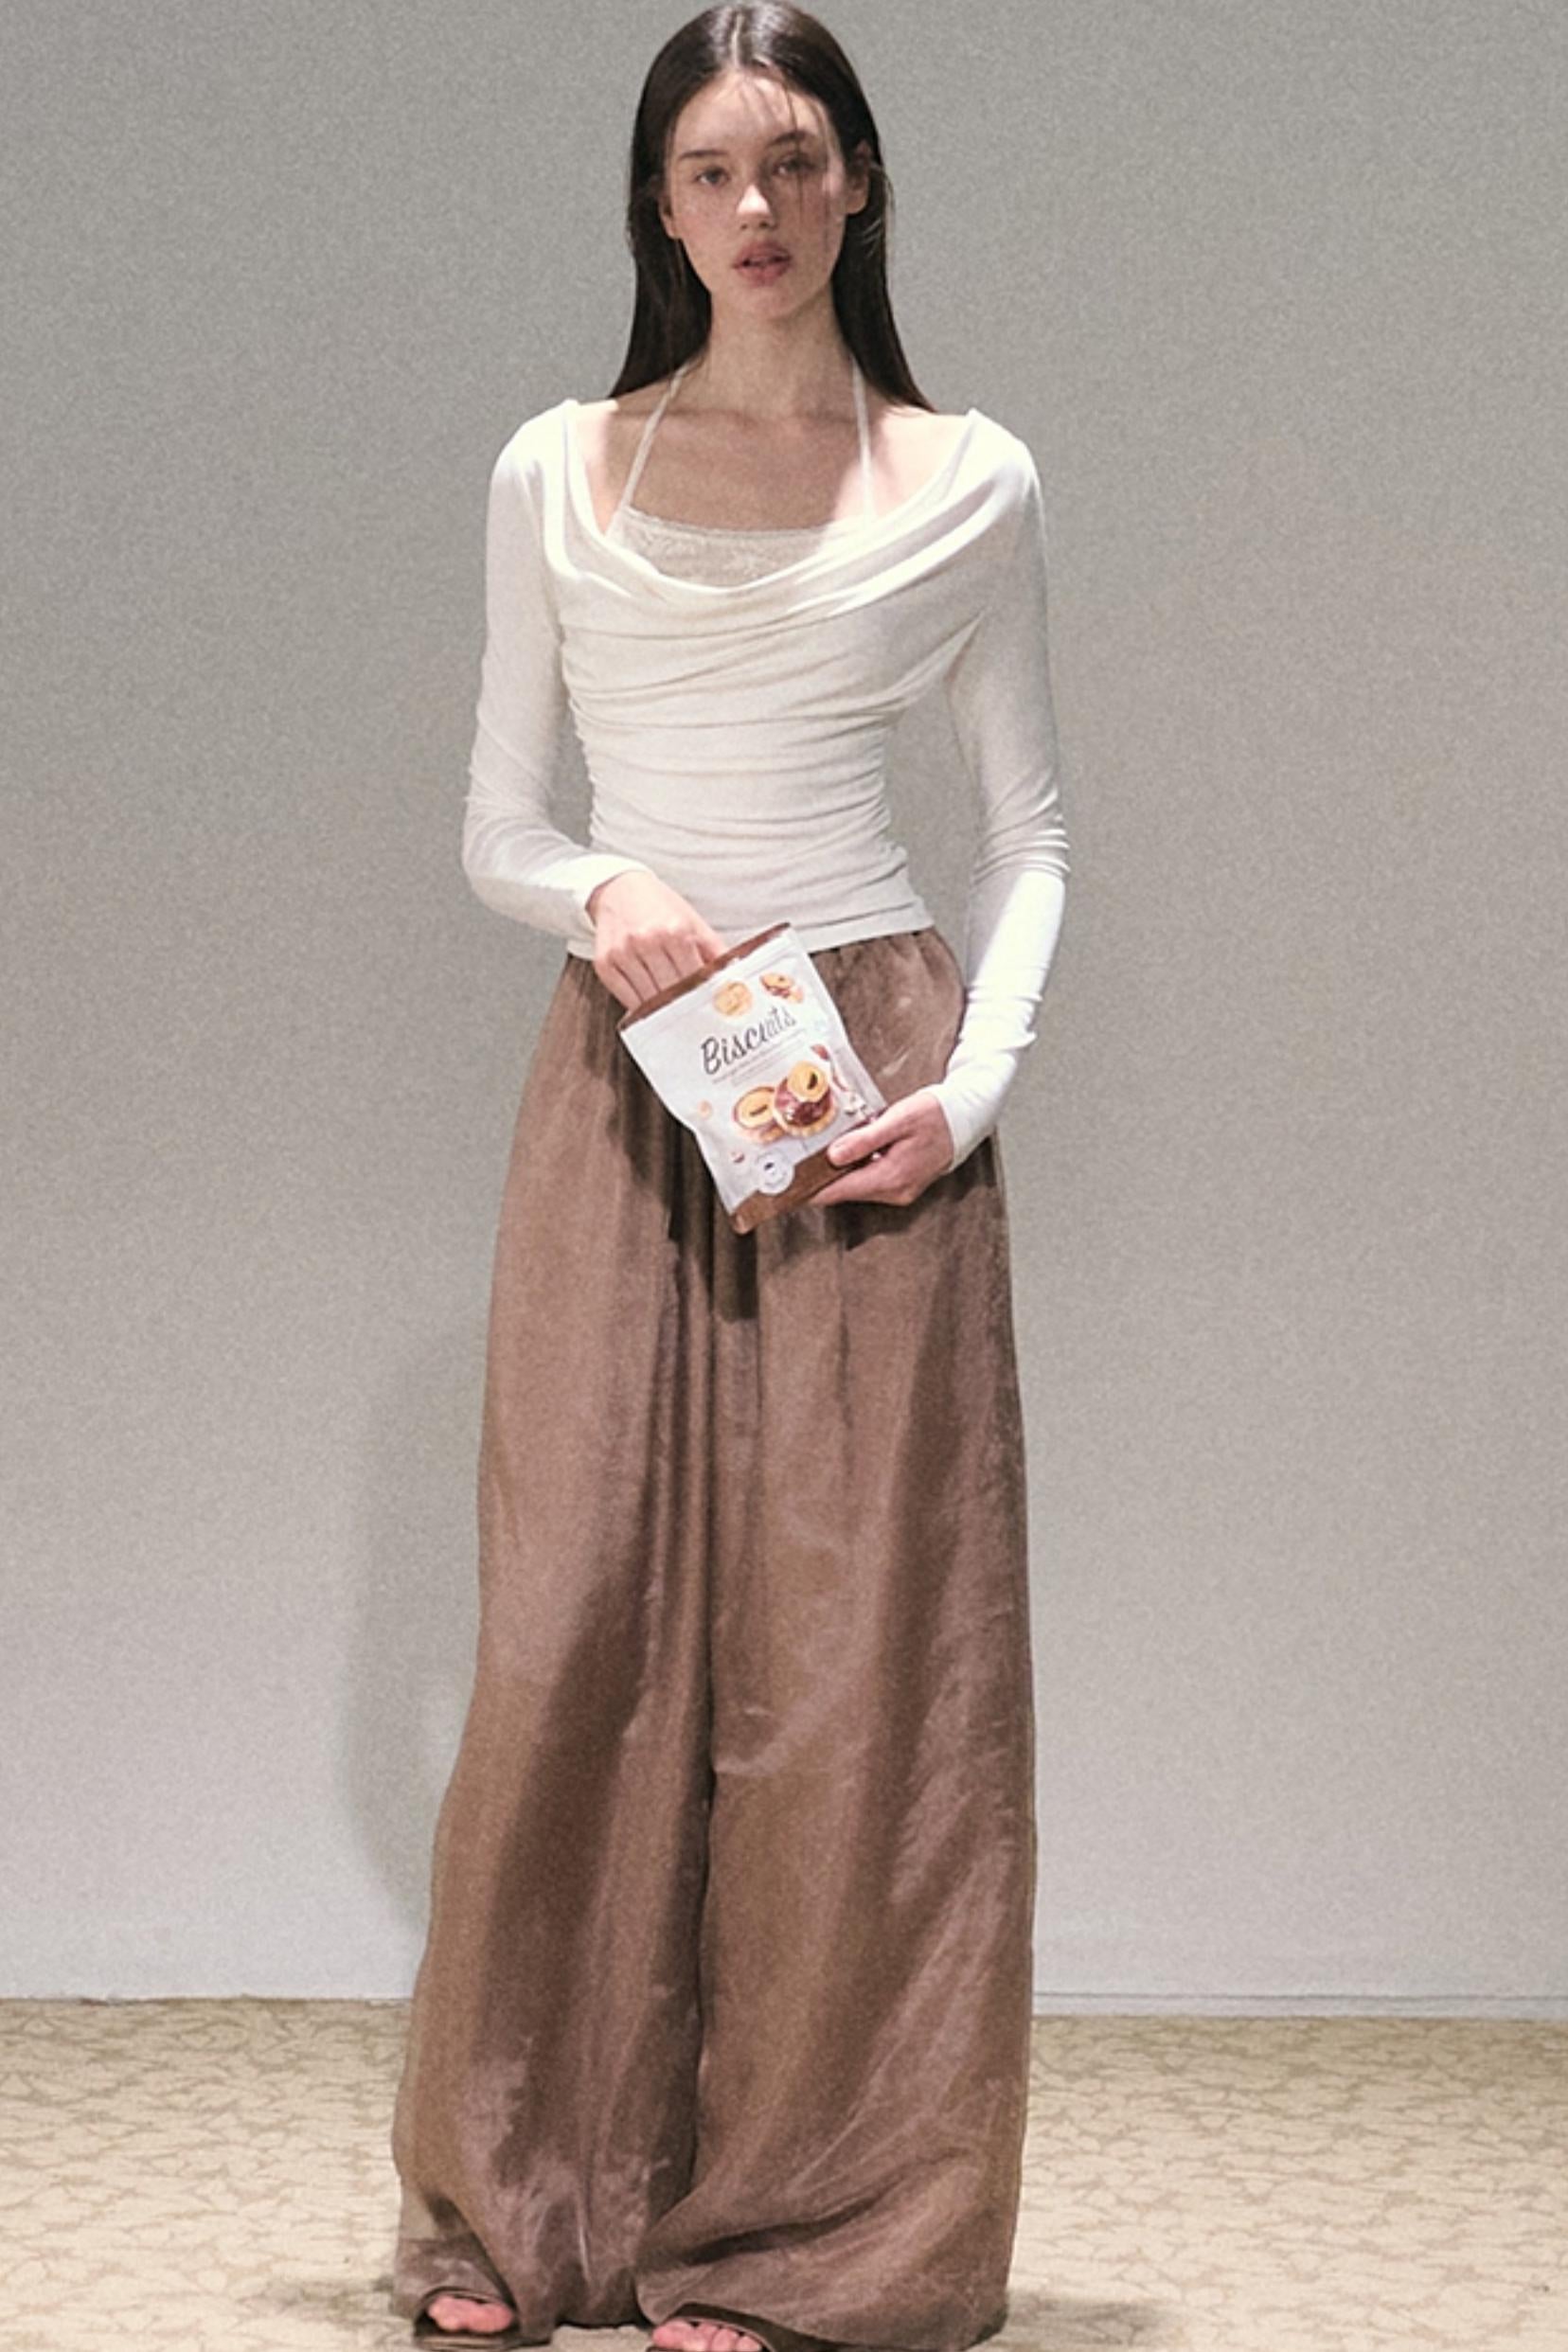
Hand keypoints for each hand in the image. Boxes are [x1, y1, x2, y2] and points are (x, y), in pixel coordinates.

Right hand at [587, 871, 729, 1011]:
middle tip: (692, 1018)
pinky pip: (625, 997)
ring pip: (647, 999)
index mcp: (675, 930)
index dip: (700, 998)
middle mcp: (646, 940)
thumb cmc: (658, 905)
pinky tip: (649, 1004)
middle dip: (682, 1007)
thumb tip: (734, 980)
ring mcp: (623, 953)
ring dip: (660, 1010)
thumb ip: (715, 951)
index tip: (707, 1009)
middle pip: (670, 992)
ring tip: (671, 1012)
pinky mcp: (604, 963)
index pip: (692, 979)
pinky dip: (639, 1005)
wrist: (619, 889)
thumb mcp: (692, 921)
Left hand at [808, 1086, 955, 1209]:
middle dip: (823, 1179)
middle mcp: (895, 1190)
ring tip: (820, 1157)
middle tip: (796, 1167)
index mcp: (892, 1176)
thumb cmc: (935, 1115)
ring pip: (858, 1187)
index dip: (812, 1191)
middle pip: (846, 1191)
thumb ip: (864, 1140)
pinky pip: (870, 1181)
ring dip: (840, 1173)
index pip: (841, 1191)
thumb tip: (834, 1156)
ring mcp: (900, 1190)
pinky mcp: (902, 1184)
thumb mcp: (897, 1121)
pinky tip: (849, 1155)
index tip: (790, 1190)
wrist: (965, 1119)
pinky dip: (856, 1171)